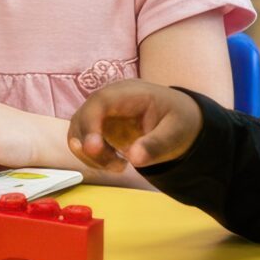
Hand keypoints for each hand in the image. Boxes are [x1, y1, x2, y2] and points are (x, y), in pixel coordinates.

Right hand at [67, 80, 203, 170]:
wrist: (180, 120)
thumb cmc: (179, 120)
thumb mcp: (176, 133)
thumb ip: (156, 145)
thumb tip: (135, 159)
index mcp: (128, 93)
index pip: (99, 102)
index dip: (90, 123)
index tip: (93, 148)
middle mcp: (108, 99)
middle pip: (82, 118)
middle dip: (90, 146)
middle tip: (118, 166)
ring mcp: (100, 113)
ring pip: (78, 133)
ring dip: (91, 156)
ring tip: (120, 167)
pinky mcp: (98, 127)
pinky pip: (84, 143)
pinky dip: (94, 158)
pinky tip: (117, 164)